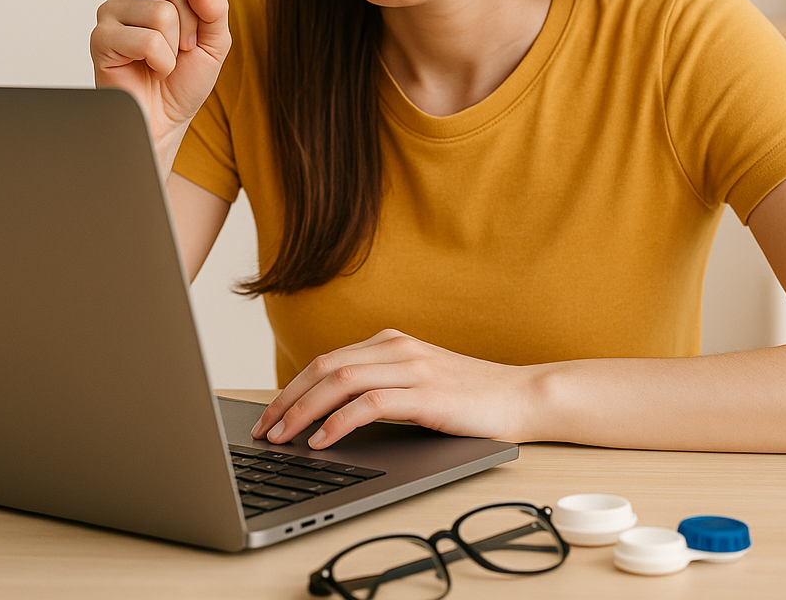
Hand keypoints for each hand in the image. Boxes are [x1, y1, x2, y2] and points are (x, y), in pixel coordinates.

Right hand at [91, 0, 229, 173]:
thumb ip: (215, 7)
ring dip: (176, 44)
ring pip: (164, 10)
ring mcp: (109, 11)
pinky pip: (150, 38)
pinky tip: (148, 71)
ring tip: (162, 62)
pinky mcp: (100, 38)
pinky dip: (161, 60)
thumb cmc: (182, 84)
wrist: (160, 126)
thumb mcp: (217, 42)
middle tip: (179, 45)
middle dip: (190, 17)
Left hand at [249, 329, 535, 448]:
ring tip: (283, 437)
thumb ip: (380, 389)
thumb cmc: (470, 399)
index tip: (268, 416)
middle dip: (287, 400)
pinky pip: (370, 404)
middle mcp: (397, 349)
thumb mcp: (417, 385)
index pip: (326, 362)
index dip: (291, 389)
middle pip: (324, 368)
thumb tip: (328, 418)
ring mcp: (412, 368)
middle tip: (264, 430)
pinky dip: (339, 422)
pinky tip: (323, 441)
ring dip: (304, 411)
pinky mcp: (427, 393)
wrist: (522, 397)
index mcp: (390, 344)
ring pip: (340, 381)